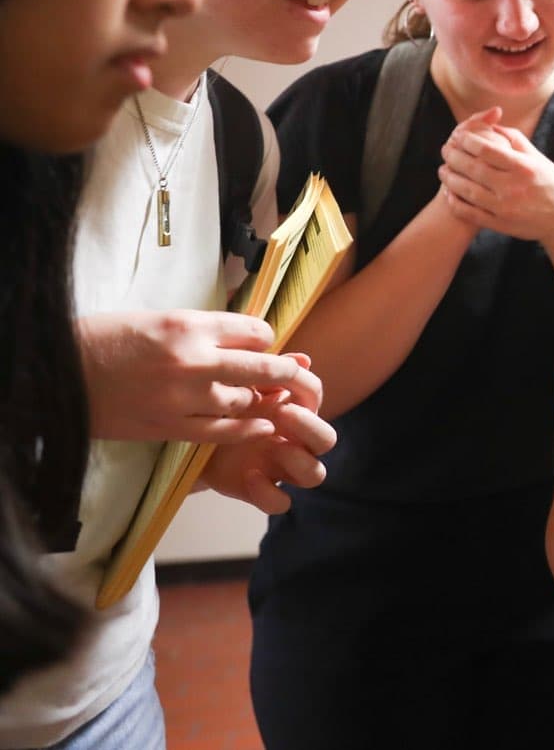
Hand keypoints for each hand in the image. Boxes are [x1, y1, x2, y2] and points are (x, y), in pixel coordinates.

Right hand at [78, 310, 321, 442]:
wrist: (58, 375)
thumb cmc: (104, 339)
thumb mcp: (155, 318)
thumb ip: (199, 327)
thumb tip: (240, 336)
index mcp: (188, 325)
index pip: (254, 331)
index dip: (265, 338)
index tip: (263, 343)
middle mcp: (193, 360)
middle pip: (263, 366)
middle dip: (288, 371)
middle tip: (299, 372)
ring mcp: (183, 397)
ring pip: (247, 400)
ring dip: (265, 400)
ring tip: (276, 398)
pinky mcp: (170, 427)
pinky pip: (224, 431)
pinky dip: (248, 428)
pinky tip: (262, 425)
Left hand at [197, 353, 337, 513]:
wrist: (192, 438)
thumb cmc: (224, 406)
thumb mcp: (242, 387)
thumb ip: (269, 373)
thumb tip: (303, 359)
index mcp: (294, 410)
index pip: (317, 397)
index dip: (308, 390)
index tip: (284, 380)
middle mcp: (296, 441)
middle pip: (327, 440)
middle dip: (309, 425)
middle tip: (283, 413)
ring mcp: (282, 468)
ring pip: (315, 474)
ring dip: (299, 460)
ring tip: (274, 446)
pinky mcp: (263, 490)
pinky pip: (281, 502)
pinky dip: (269, 492)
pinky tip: (249, 475)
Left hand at [438, 107, 553, 242]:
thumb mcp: (540, 159)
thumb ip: (516, 141)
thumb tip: (493, 125)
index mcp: (524, 168)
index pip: (487, 150)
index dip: (468, 141)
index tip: (458, 135)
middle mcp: (513, 187)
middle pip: (473, 168)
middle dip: (454, 156)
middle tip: (445, 150)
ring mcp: (505, 208)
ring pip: (467, 191)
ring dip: (450, 179)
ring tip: (443, 169)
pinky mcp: (500, 225)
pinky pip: (470, 213)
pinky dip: (456, 203)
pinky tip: (449, 193)